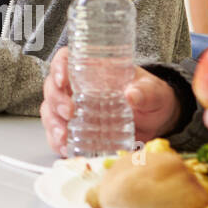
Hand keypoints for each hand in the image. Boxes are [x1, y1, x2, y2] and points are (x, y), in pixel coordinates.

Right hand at [40, 46, 183, 155]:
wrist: (157, 120)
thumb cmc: (152, 97)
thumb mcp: (154, 91)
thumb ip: (146, 92)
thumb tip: (132, 95)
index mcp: (93, 69)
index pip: (66, 59)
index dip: (59, 66)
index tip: (62, 79)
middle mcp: (78, 87)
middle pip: (53, 87)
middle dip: (56, 101)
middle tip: (69, 113)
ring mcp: (75, 108)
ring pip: (50, 111)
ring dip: (53, 123)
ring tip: (63, 136)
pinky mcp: (76, 129)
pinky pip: (58, 133)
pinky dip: (57, 141)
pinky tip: (64, 148)